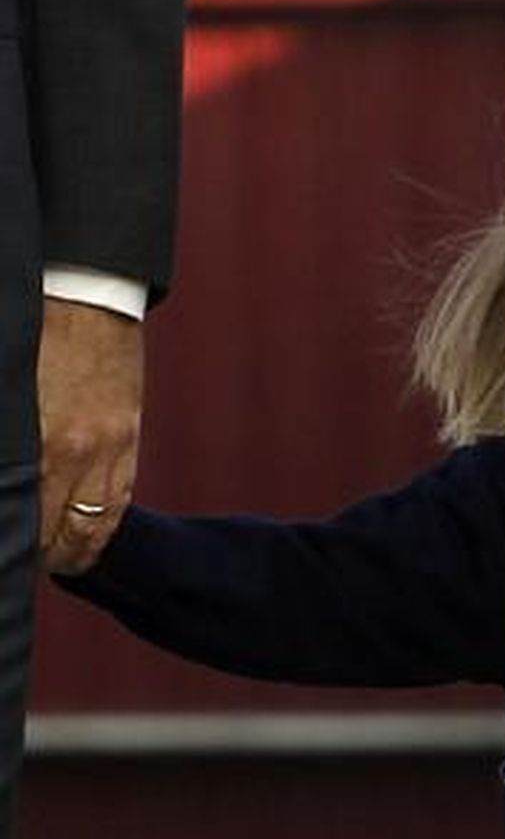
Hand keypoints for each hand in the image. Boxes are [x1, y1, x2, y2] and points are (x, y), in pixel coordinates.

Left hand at [35, 298, 143, 573]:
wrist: (89, 301)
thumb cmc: (35, 340)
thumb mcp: (9, 397)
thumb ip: (9, 446)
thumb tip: (4, 482)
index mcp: (48, 445)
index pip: (35, 523)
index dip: (21, 549)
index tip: (10, 556)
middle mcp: (84, 454)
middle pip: (69, 534)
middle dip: (49, 559)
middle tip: (28, 565)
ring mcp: (113, 448)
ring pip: (100, 524)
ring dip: (79, 549)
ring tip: (60, 560)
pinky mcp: (129, 438)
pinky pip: (120, 496)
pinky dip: (103, 523)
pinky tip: (88, 530)